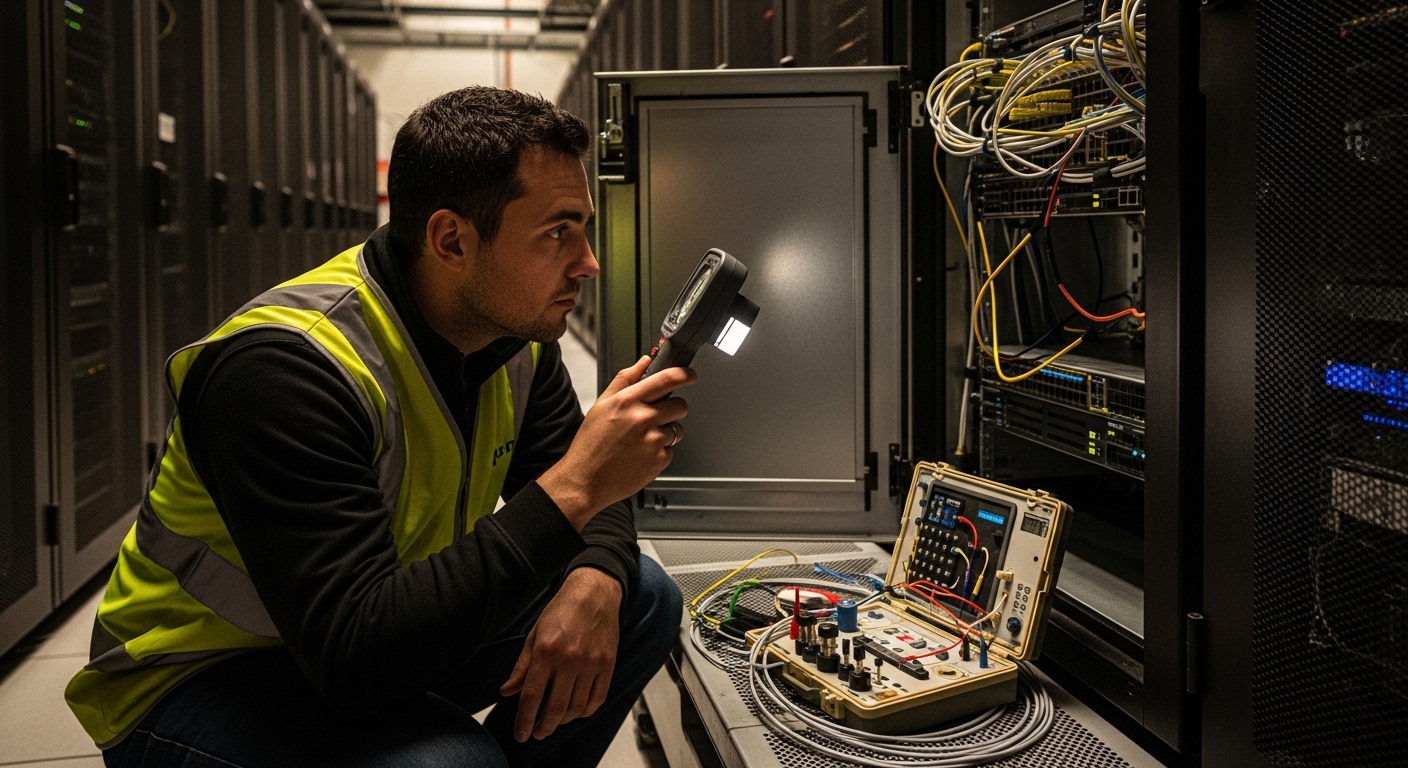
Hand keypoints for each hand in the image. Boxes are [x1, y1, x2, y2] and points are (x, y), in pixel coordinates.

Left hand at [499, 567, 623, 741]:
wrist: (594, 592)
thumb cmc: (562, 610)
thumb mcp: (535, 634)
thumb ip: (522, 666)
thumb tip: (507, 691)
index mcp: (547, 651)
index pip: (532, 695)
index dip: (524, 719)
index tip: (521, 734)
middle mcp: (570, 660)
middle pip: (555, 707)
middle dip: (544, 727)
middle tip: (537, 733)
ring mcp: (591, 663)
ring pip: (577, 707)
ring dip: (563, 721)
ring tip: (554, 723)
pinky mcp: (608, 664)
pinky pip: (597, 698)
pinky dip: (586, 711)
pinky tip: (576, 712)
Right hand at [539, 355, 695, 527]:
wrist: (585, 479)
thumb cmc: (591, 443)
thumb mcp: (602, 404)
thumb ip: (625, 380)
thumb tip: (644, 362)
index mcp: (628, 401)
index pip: (666, 379)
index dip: (684, 374)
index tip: (690, 375)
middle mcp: (643, 419)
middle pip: (680, 405)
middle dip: (673, 408)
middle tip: (656, 416)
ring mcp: (653, 441)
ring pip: (677, 429)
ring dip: (666, 432)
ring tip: (642, 440)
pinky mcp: (659, 460)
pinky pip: (671, 450)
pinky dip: (660, 452)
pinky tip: (641, 454)